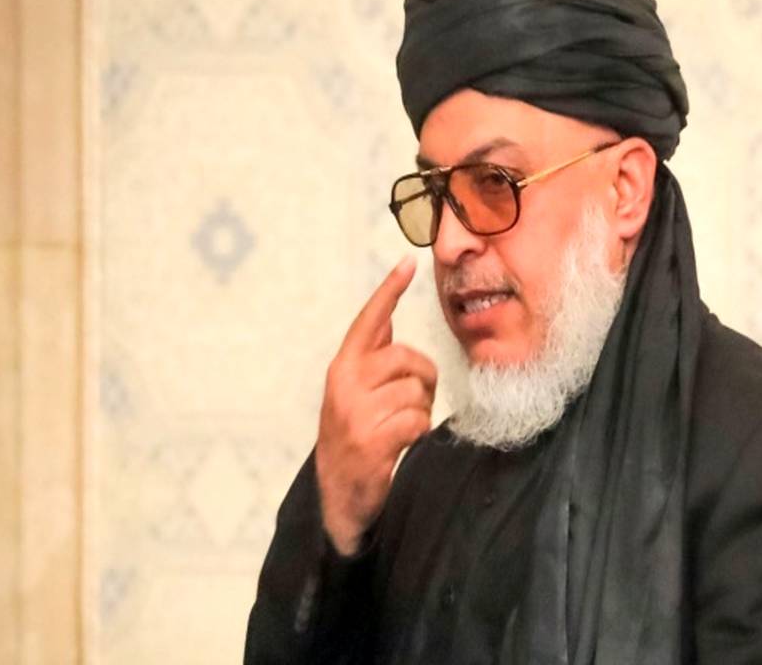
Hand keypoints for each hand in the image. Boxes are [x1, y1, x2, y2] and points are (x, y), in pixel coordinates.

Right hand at [315, 255, 436, 555]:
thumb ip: (370, 357)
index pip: (369, 320)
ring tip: (401, 428)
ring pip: (416, 392)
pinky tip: (402, 446)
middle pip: (407, 358)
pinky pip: (418, 421)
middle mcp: (344, 384)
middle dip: (423, 379)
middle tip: (413, 402)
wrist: (338, 499)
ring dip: (421, 412)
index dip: (389, 290)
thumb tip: (386, 316)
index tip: (408, 261)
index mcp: (342, 368)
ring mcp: (355, 412)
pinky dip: (419, 433)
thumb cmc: (354, 440)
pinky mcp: (370, 440)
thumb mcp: (353, 394)